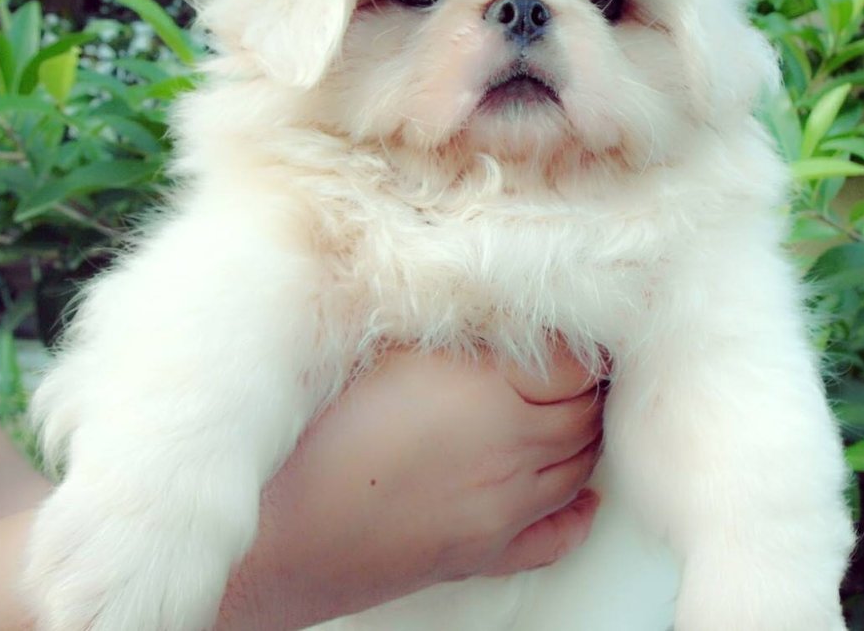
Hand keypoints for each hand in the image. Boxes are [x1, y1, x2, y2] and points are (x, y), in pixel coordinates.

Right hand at [219, 344, 606, 627]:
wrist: (277, 536)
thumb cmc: (313, 434)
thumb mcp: (386, 350)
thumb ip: (452, 328)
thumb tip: (498, 311)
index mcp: (493, 392)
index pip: (575, 365)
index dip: (577, 343)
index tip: (569, 328)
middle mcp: (512, 450)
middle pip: (583, 415)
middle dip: (586, 388)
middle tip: (571, 367)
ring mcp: (502, 507)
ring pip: (577, 469)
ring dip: (583, 439)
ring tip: (574, 412)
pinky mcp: (482, 553)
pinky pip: (555, 537)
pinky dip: (577, 515)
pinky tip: (585, 500)